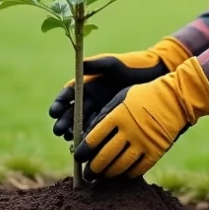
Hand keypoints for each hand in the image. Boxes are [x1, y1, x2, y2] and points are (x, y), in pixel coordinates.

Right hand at [48, 37, 189, 139]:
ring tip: (72, 139)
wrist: (154, 78)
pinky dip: (91, 137)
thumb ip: (95, 65)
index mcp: (87, 84)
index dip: (59, 104)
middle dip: (65, 122)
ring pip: (83, 124)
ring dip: (75, 132)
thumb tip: (78, 64)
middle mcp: (91, 99)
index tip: (54, 112)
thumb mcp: (113, 65)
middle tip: (60, 131)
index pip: (68, 95)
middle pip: (72, 112)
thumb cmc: (132, 67)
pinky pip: (98, 130)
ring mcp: (100, 111)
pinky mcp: (111, 121)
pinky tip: (88, 144)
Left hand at [73, 57, 208, 181]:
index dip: (83, 151)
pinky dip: (128, 174)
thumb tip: (88, 135)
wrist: (175, 98)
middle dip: (92, 168)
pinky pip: (138, 169)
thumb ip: (105, 115)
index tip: (79, 157)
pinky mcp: (156, 151)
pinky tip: (122, 174)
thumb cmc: (144, 96)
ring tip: (102, 176)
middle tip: (87, 174)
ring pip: (120, 166)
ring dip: (108, 174)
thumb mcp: (121, 97)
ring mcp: (143, 142)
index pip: (93, 138)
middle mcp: (129, 130)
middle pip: (104, 156)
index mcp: (117, 115)